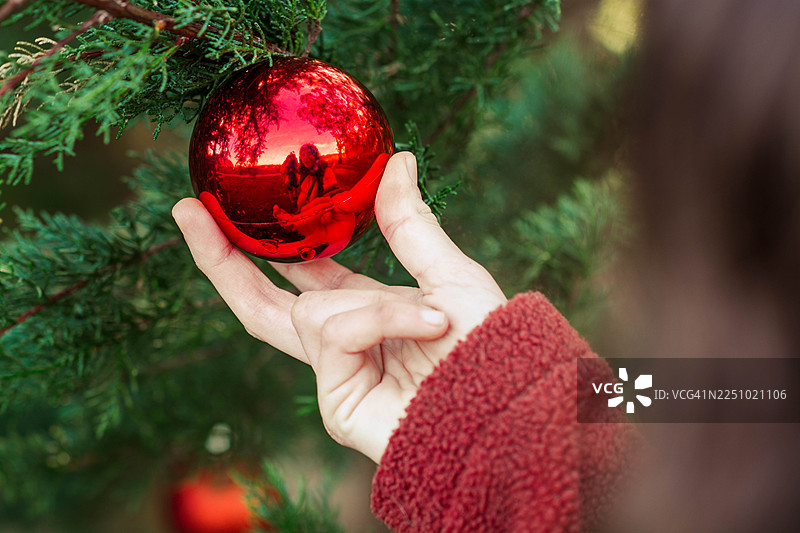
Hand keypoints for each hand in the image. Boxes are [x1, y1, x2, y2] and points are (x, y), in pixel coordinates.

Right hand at [172, 152, 506, 462]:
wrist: (511, 404)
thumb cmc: (491, 347)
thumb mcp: (449, 272)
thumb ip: (410, 224)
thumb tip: (400, 159)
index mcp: (367, 311)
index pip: (300, 277)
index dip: (265, 244)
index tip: (227, 203)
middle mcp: (345, 343)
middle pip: (260, 304)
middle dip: (222, 259)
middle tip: (187, 211)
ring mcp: (336, 375)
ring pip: (310, 311)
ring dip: (372, 303)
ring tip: (434, 317)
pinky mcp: (334, 402)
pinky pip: (334, 332)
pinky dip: (379, 320)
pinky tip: (425, 328)